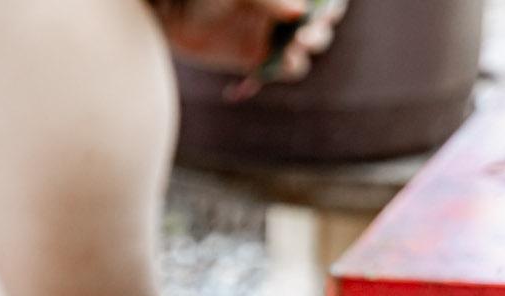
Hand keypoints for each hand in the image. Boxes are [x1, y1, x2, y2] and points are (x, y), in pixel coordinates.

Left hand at [163, 0, 344, 81]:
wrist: (173, 11)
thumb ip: (268, 0)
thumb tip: (300, 11)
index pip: (324, 2)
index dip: (331, 9)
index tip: (326, 14)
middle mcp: (286, 16)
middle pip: (319, 30)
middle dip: (317, 35)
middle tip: (302, 38)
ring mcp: (272, 40)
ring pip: (301, 57)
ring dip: (297, 59)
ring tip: (283, 55)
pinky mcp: (255, 61)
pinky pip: (274, 73)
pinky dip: (268, 77)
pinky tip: (248, 76)